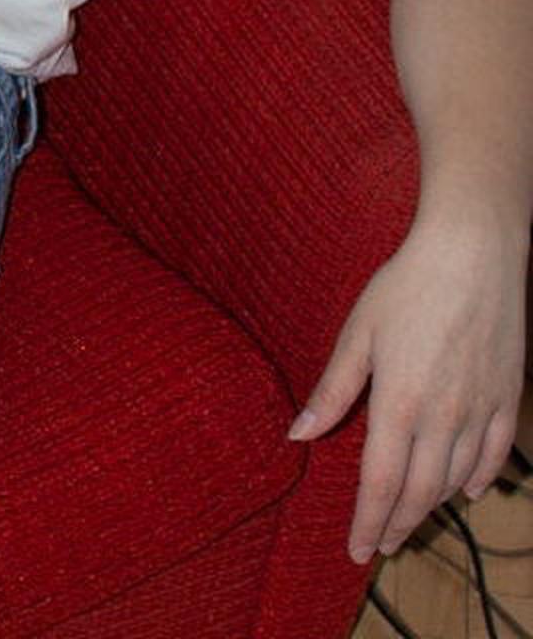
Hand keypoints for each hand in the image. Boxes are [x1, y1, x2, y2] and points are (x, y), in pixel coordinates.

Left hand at [289, 212, 525, 563]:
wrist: (473, 256)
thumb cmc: (406, 287)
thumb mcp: (357, 334)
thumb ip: (333, 390)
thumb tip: (299, 434)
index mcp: (400, 404)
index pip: (380, 482)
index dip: (368, 521)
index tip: (357, 550)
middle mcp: (444, 419)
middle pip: (419, 491)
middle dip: (398, 525)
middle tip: (382, 546)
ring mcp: (481, 412)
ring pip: (456, 479)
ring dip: (432, 505)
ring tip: (412, 521)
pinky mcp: (507, 399)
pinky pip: (495, 455)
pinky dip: (478, 478)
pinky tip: (465, 490)